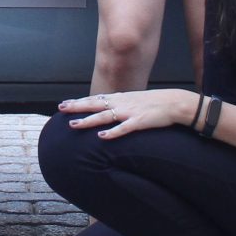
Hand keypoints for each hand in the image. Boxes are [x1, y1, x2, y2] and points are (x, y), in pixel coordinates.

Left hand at [61, 88, 196, 139]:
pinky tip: (102, 137)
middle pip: (94, 104)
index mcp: (120, 98)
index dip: (79, 101)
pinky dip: (112, 132)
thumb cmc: (154, 103)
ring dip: (88, 120)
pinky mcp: (139, 122)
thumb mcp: (133, 100)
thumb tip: (106, 107)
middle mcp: (121, 103)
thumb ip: (119, 104)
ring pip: (104, 116)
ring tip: (73, 124)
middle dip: (77, 106)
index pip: (95, 99)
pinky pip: (123, 128)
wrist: (174, 103)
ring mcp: (129, 112)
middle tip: (61, 108)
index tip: (64, 103)